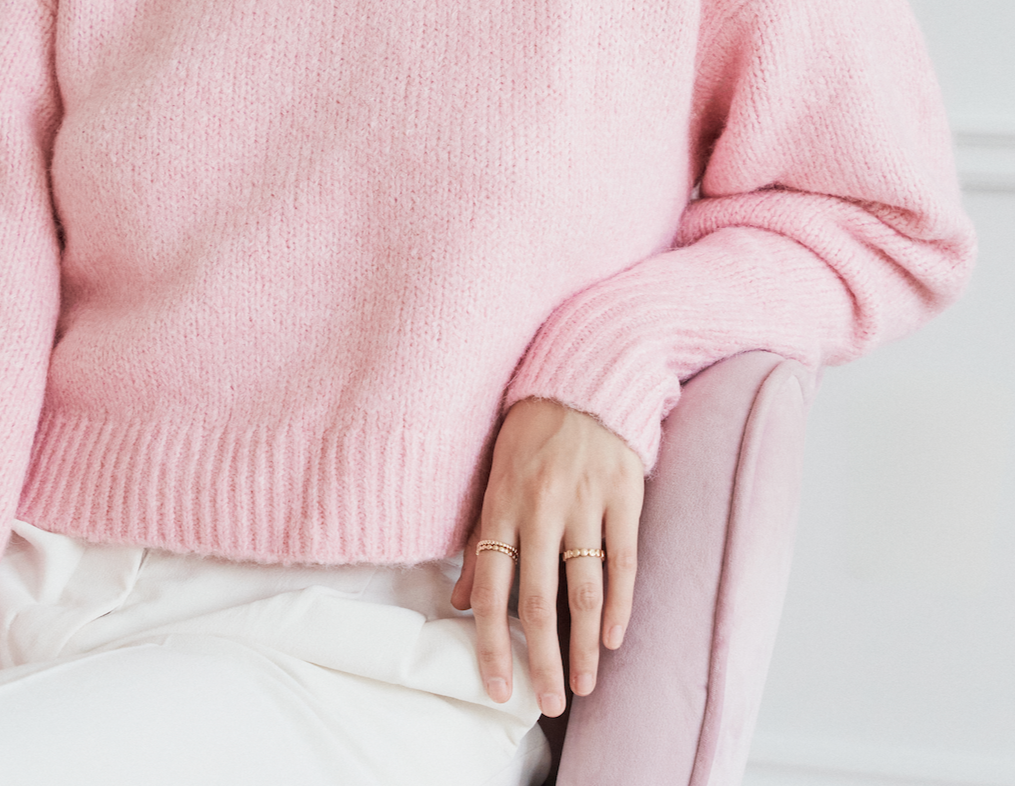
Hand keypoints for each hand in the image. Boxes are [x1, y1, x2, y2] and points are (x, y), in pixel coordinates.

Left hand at [450, 397, 641, 716]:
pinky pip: (624, 560)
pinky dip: (620, 603)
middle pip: (537, 598)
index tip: (495, 686)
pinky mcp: (624, 496)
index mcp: (501, 506)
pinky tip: (615, 638)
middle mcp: (540, 508)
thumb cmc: (529, 435)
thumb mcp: (492, 480)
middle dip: (541, 658)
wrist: (580, 380)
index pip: (491, 587)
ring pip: (583, 588)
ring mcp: (585, 503)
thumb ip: (479, 542)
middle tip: (546, 703)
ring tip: (584, 685)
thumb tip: (460, 601)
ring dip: (584, 644)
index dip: (491, 642)